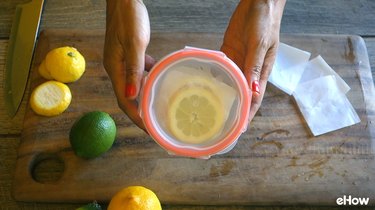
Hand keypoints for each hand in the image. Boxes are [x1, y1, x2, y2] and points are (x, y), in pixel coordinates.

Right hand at [104, 0, 154, 130]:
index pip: (124, 100)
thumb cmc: (128, 17)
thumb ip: (134, 69)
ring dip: (144, 98)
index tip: (148, 130)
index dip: (135, 117)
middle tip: (155, 124)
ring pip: (134, 85)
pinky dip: (147, 79)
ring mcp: (122, 61)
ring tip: (157, 108)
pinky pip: (138, 71)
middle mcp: (116, 68)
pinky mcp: (129, 54)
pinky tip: (157, 78)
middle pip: (128, 96)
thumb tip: (132, 96)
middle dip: (140, 112)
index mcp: (115, 69)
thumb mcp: (134, 44)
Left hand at [221, 0, 285, 121]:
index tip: (239, 130)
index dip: (248, 115)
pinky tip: (206, 84)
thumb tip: (253, 92)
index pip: (255, 99)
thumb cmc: (265, 22)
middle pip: (241, 95)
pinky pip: (221, 67)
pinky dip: (214, 76)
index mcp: (261, 71)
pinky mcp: (229, 51)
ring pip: (230, 83)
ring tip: (210, 108)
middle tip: (219, 123)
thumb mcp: (260, 44)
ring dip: (223, 95)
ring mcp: (238, 61)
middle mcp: (249, 70)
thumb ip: (255, 67)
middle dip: (233, 109)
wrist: (258, 2)